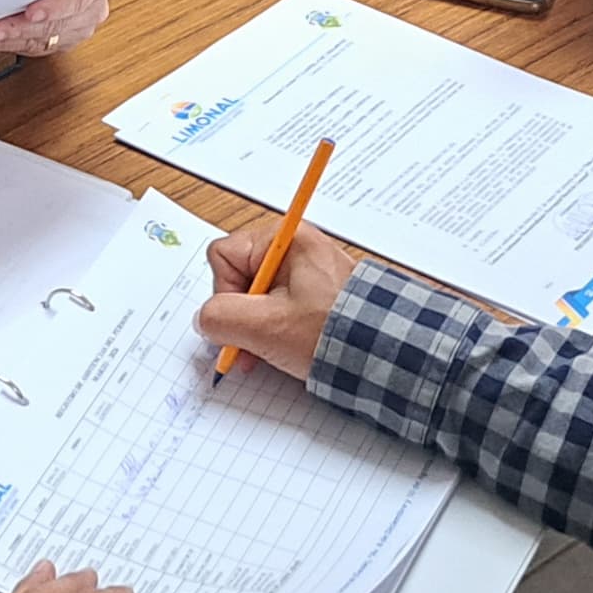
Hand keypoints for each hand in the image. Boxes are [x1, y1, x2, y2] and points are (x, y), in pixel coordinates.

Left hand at [0, 0, 109, 56]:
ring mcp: (79, 28)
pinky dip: (8, 44)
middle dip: (20, 28)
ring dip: (9, 41)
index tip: (30, 13)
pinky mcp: (61, 42)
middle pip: (56, 25)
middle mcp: (93, 9)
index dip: (55, 7)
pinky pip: (34, 47)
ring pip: (43, 41)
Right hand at [199, 224, 354, 382]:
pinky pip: (280, 306)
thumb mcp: (265, 327)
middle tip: (250, 346)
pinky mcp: (318, 293)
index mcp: (285, 240)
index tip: (241, 321)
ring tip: (271, 353)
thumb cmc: (334, 332)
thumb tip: (206, 319)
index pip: (224, 256)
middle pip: (240, 277)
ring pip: (259, 296)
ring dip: (257, 328)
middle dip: (241, 317)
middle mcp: (297, 247)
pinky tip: (285, 350)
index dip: (224, 293)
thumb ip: (220, 317)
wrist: (386, 353)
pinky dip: (276, 329)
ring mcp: (309, 271)